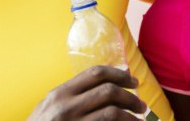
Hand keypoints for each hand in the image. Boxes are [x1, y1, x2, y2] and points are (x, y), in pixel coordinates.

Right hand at [28, 65, 145, 120]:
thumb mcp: (49, 107)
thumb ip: (72, 95)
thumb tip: (107, 83)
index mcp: (60, 93)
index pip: (95, 73)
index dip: (119, 74)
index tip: (132, 81)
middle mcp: (66, 107)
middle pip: (108, 91)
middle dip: (130, 97)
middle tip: (141, 104)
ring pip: (112, 113)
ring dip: (131, 116)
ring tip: (139, 120)